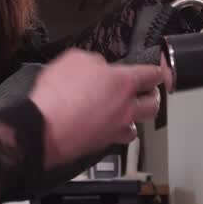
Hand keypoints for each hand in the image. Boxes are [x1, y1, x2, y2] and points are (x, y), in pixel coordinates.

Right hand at [29, 49, 163, 169]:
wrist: (44, 127)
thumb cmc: (58, 93)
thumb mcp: (75, 59)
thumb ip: (94, 61)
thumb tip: (99, 67)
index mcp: (123, 82)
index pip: (152, 75)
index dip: (157, 71)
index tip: (158, 71)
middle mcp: (125, 108)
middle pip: (153, 105)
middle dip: (152, 97)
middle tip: (146, 92)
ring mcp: (115, 129)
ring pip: (137, 127)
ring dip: (135, 119)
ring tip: (127, 113)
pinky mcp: (102, 144)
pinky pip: (116, 138)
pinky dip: (114, 132)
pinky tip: (105, 126)